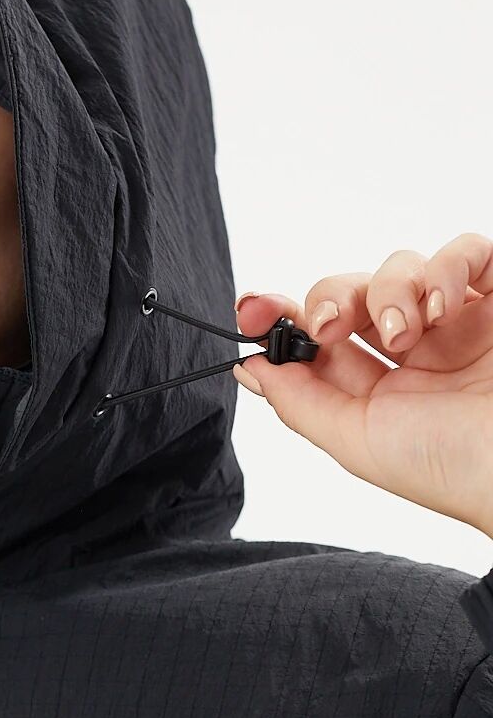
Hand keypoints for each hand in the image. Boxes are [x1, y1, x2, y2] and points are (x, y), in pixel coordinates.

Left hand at [231, 231, 492, 534]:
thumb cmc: (449, 466)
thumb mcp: (357, 441)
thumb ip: (300, 403)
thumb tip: (249, 368)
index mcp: (380, 391)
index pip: (322, 338)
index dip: (284, 316)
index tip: (254, 310)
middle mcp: (417, 353)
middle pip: (353, 293)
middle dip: (331, 299)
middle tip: (330, 326)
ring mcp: (460, 322)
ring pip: (402, 268)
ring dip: (390, 290)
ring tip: (408, 333)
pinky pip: (469, 251)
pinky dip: (447, 265)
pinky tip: (442, 307)